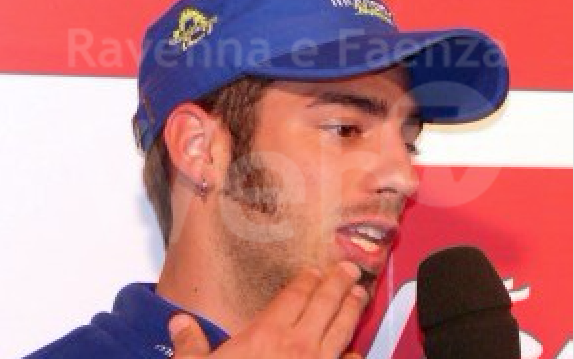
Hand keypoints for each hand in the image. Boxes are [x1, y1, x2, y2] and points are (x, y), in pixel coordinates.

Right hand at [168, 261, 367, 357]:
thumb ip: (190, 345)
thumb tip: (178, 322)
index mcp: (266, 335)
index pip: (294, 296)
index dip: (307, 280)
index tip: (315, 269)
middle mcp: (297, 346)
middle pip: (324, 305)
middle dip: (338, 284)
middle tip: (350, 269)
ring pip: (341, 331)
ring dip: (352, 310)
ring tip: (361, 294)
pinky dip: (352, 357)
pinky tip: (355, 352)